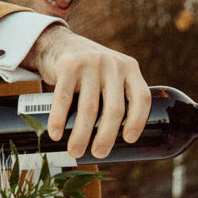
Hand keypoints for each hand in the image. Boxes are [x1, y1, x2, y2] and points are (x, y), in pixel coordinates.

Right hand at [23, 25, 151, 158]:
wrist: (58, 43)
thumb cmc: (90, 71)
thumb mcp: (112, 74)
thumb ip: (119, 95)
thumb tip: (121, 143)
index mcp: (130, 69)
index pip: (141, 98)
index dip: (138, 121)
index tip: (128, 140)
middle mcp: (113, 64)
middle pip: (114, 108)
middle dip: (106, 136)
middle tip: (99, 154)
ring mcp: (91, 63)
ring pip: (89, 107)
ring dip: (82, 134)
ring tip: (75, 152)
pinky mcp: (68, 65)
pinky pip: (64, 98)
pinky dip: (59, 119)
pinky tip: (56, 134)